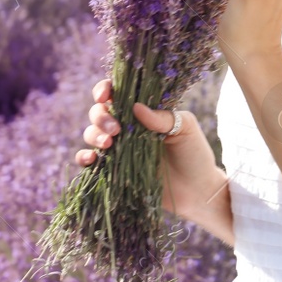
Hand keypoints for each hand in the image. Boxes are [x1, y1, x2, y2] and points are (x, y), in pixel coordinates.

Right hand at [75, 78, 224, 219]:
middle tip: (116, 129)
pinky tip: (92, 158)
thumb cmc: (194, 155)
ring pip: (91, 133)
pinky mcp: (113, 170)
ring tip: (109, 144)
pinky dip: (84, 157)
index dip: (106, 89)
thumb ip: (163, 117)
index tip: (106, 95)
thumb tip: (136, 106)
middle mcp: (127, 127)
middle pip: (100, 112)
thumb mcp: (185, 128)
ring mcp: (119, 148)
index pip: (118, 93)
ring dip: (94, 134)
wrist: (197, 191)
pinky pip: (89, 160)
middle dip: (101, 116)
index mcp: (143, 111)